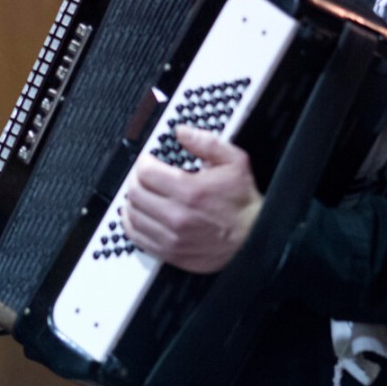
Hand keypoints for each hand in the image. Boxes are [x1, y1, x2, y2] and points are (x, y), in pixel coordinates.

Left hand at [121, 125, 262, 273]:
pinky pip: (138, 239)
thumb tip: (182, 132)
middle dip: (135, 179)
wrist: (254, 238)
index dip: (143, 161)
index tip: (148, 160)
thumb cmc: (242, 202)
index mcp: (190, 191)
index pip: (146, 172)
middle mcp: (178, 216)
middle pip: (135, 193)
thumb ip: (206, 143)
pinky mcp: (171, 254)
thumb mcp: (234, 162)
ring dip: (132, 201)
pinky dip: (132, 224)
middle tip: (143, 175)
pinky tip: (139, 215)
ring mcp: (172, 238)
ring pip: (132, 215)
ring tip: (140, 193)